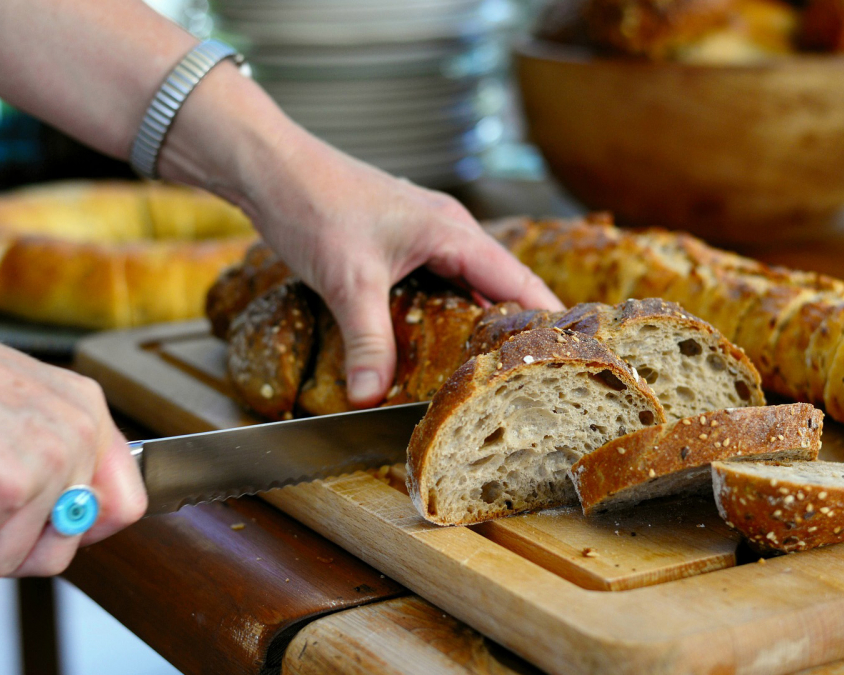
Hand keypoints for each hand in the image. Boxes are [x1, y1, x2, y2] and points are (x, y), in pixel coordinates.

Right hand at [0, 321, 145, 576]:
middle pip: (56, 550)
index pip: (125, 506)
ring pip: (6, 559)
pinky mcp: (0, 490)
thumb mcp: (20, 400)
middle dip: (3, 547)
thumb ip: (55, 452)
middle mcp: (75, 438)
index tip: (49, 537)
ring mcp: (42, 466)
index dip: (81, 535)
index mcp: (85, 414)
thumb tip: (68, 518)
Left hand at [158, 69, 562, 407]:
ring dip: (487, 315)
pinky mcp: (403, 238)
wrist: (271, 168)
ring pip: (473, 279)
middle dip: (522, 322)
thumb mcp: (347, 282)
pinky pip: (446, 276)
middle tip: (542, 368)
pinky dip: (456, 305)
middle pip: (502, 280)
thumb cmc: (312, 205)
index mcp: (452, 231)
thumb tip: (371, 397)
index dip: (546, 315)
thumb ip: (367, 342)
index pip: (517, 278)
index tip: (572, 352)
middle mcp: (448, 228)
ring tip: (504, 361)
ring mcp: (426, 231)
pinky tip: (449, 335)